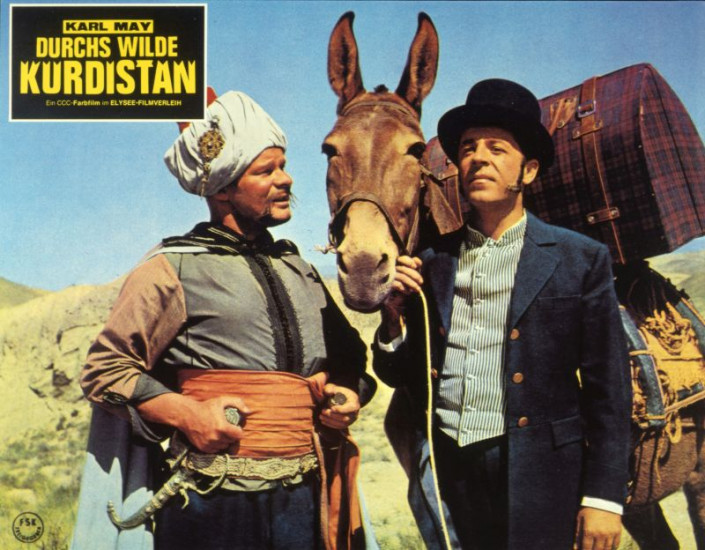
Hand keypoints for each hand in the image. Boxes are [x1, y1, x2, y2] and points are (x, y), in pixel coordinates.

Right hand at [136, 393, 250, 453]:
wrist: (187, 415)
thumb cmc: (206, 407)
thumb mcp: (222, 401)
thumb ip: (238, 403)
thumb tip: (249, 412)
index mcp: (222, 427)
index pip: (239, 436)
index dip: (239, 431)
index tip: (235, 427)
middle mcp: (216, 438)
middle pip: (231, 441)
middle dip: (231, 435)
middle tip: (226, 428)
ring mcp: (209, 444)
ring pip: (224, 446)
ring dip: (224, 441)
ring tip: (220, 432)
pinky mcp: (203, 448)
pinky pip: (215, 450)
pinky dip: (216, 445)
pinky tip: (214, 437)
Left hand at [319, 383, 359, 429]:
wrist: (346, 399)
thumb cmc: (341, 393)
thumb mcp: (336, 388)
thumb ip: (331, 388)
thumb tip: (328, 392)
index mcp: (354, 404)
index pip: (349, 409)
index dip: (341, 409)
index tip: (332, 408)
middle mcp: (355, 414)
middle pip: (345, 418)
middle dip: (333, 415)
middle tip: (323, 411)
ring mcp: (351, 420)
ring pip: (341, 424)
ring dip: (330, 421)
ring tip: (321, 416)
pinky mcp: (346, 424)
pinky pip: (339, 427)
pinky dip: (331, 425)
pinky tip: (323, 421)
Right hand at [381, 256, 422, 339]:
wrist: (394, 313)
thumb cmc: (402, 297)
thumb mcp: (410, 283)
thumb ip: (414, 271)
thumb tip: (417, 261)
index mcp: (394, 269)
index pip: (401, 258)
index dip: (408, 260)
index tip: (417, 266)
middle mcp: (387, 273)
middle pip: (401, 267)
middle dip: (414, 274)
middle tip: (421, 282)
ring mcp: (384, 280)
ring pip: (399, 275)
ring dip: (411, 282)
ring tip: (417, 290)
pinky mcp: (383, 289)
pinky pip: (394, 283)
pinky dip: (402, 287)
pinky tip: (407, 292)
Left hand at [573, 507, 621, 549]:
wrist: (603, 498)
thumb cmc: (588, 508)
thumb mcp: (580, 519)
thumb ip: (577, 534)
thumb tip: (575, 547)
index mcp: (589, 531)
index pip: (586, 549)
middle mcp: (600, 534)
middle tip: (590, 549)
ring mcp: (610, 534)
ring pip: (607, 549)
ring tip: (598, 548)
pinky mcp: (618, 532)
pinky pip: (616, 545)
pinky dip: (612, 548)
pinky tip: (608, 548)